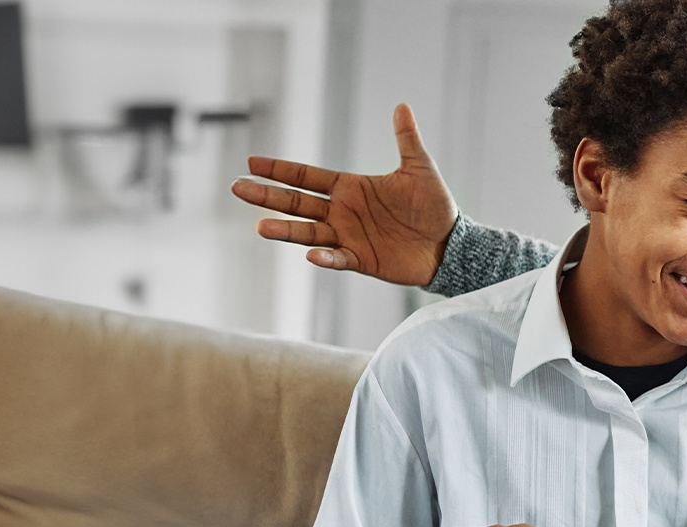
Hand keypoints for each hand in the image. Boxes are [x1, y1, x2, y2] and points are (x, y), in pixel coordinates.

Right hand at [232, 103, 458, 286]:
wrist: (449, 243)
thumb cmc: (434, 205)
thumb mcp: (419, 167)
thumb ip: (406, 139)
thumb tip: (402, 106)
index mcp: (350, 187)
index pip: (307, 176)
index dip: (280, 169)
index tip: (251, 162)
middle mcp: (342, 211)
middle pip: (296, 202)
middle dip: (267, 195)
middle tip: (237, 187)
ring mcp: (348, 236)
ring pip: (308, 232)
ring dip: (285, 230)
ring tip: (260, 226)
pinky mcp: (361, 259)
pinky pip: (338, 258)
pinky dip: (325, 257)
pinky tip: (311, 255)